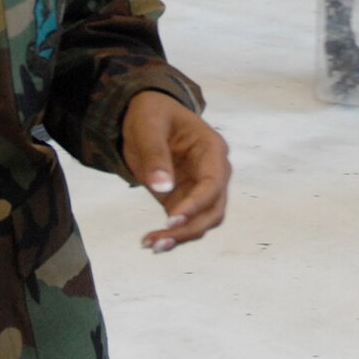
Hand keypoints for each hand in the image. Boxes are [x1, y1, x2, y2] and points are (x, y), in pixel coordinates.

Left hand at [121, 91, 229, 252]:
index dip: (196, 204)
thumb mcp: (148, 126)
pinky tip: (150, 241)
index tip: (171, 219)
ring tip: (152, 244)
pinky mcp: (185, 199)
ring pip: (202, 221)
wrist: (145, 115)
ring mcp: (200, 188)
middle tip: (160, 240)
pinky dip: (171, 234)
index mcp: (212, 149)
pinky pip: (185, 223)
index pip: (213, 183)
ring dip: (181, 236)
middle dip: (190, 228)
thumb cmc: (152, 113)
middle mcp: (213, 171)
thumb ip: (156, 155)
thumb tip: (163, 188)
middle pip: (214, 209)